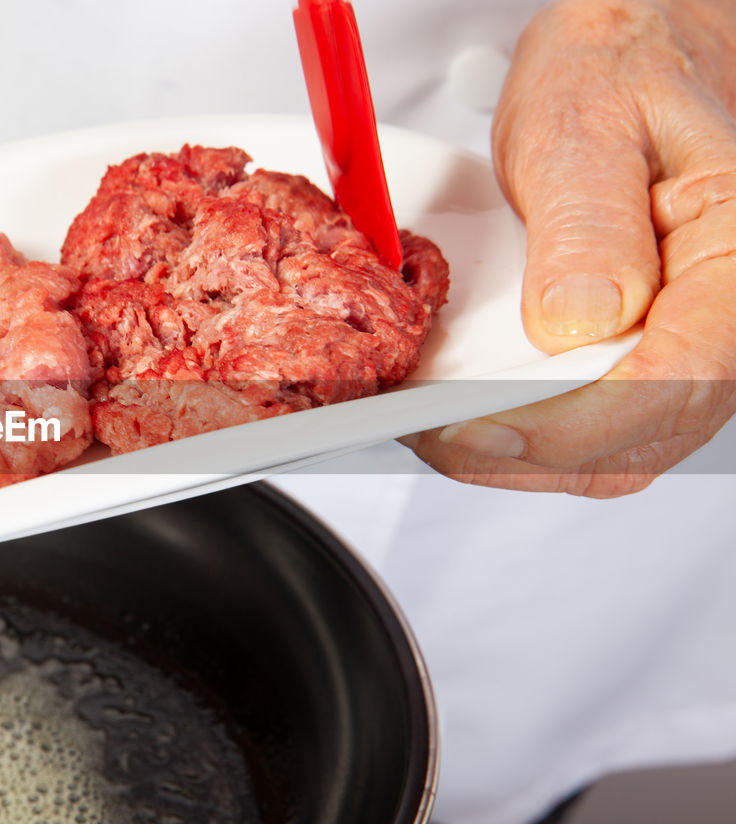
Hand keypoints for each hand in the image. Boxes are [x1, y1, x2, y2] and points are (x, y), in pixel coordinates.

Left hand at [405, 0, 735, 496]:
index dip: (566, 430)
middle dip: (529, 456)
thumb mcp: (588, 128)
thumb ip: (587, 227)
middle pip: (644, 439)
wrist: (633, 52)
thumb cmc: (621, 71)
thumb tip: (571, 324)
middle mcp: (728, 315)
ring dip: (526, 452)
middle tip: (434, 433)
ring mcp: (694, 340)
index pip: (673, 384)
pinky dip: (535, 427)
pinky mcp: (653, 348)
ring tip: (443, 422)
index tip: (474, 430)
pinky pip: (603, 419)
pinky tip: (479, 404)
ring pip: (621, 445)